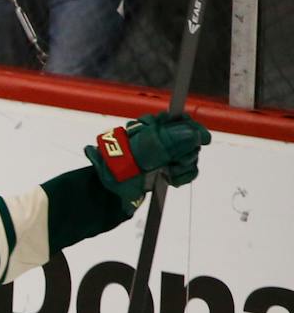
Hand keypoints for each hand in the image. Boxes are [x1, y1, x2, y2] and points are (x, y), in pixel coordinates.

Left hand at [85, 110, 208, 205]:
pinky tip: (173, 180)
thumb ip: (168, 140)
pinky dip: (183, 176)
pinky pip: (188, 170)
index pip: (181, 120)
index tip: (201, 139)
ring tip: (169, 172)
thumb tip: (194, 134)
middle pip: (190, 139)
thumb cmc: (120, 166)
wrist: (110, 191)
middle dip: (187, 152)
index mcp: (153, 127)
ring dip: (184, 166)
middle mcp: (162, 139)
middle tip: (176, 161)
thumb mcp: (141, 150)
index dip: (193, 128)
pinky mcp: (169, 170)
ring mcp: (166, 155)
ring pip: (191, 155)